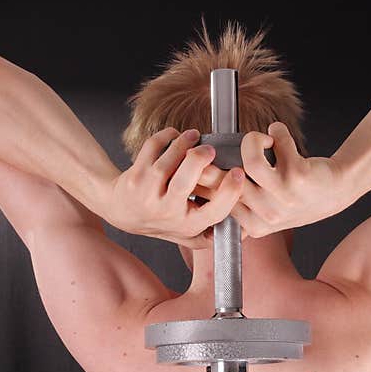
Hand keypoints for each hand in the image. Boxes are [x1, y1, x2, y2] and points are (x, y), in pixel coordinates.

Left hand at [105, 127, 244, 247]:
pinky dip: (166, 137)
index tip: (238, 173)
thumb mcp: (188, 235)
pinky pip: (153, 148)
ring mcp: (147, 194)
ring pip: (167, 162)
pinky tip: (174, 137)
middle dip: (199, 159)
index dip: (230, 192)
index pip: (214, 212)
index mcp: (188, 225)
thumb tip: (247, 231)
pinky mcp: (135, 177)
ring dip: (183, 143)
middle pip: (184, 182)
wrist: (123, 212)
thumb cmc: (163, 218)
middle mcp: (167, 212)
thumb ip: (213, 233)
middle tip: (209, 150)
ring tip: (193, 137)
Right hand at [195, 122, 351, 237]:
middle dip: (217, 156)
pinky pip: (276, 142)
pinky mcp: (298, 176)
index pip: (216, 201)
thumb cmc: (297, 196)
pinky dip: (277, 131)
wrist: (336, 191)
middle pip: (225, 180)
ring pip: (250, 160)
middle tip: (223, 145)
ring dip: (252, 140)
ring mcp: (283, 197)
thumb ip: (239, 208)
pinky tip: (279, 134)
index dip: (202, 176)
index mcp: (253, 226)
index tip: (199, 161)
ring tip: (261, 140)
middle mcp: (267, 215)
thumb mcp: (267, 214)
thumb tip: (201, 188)